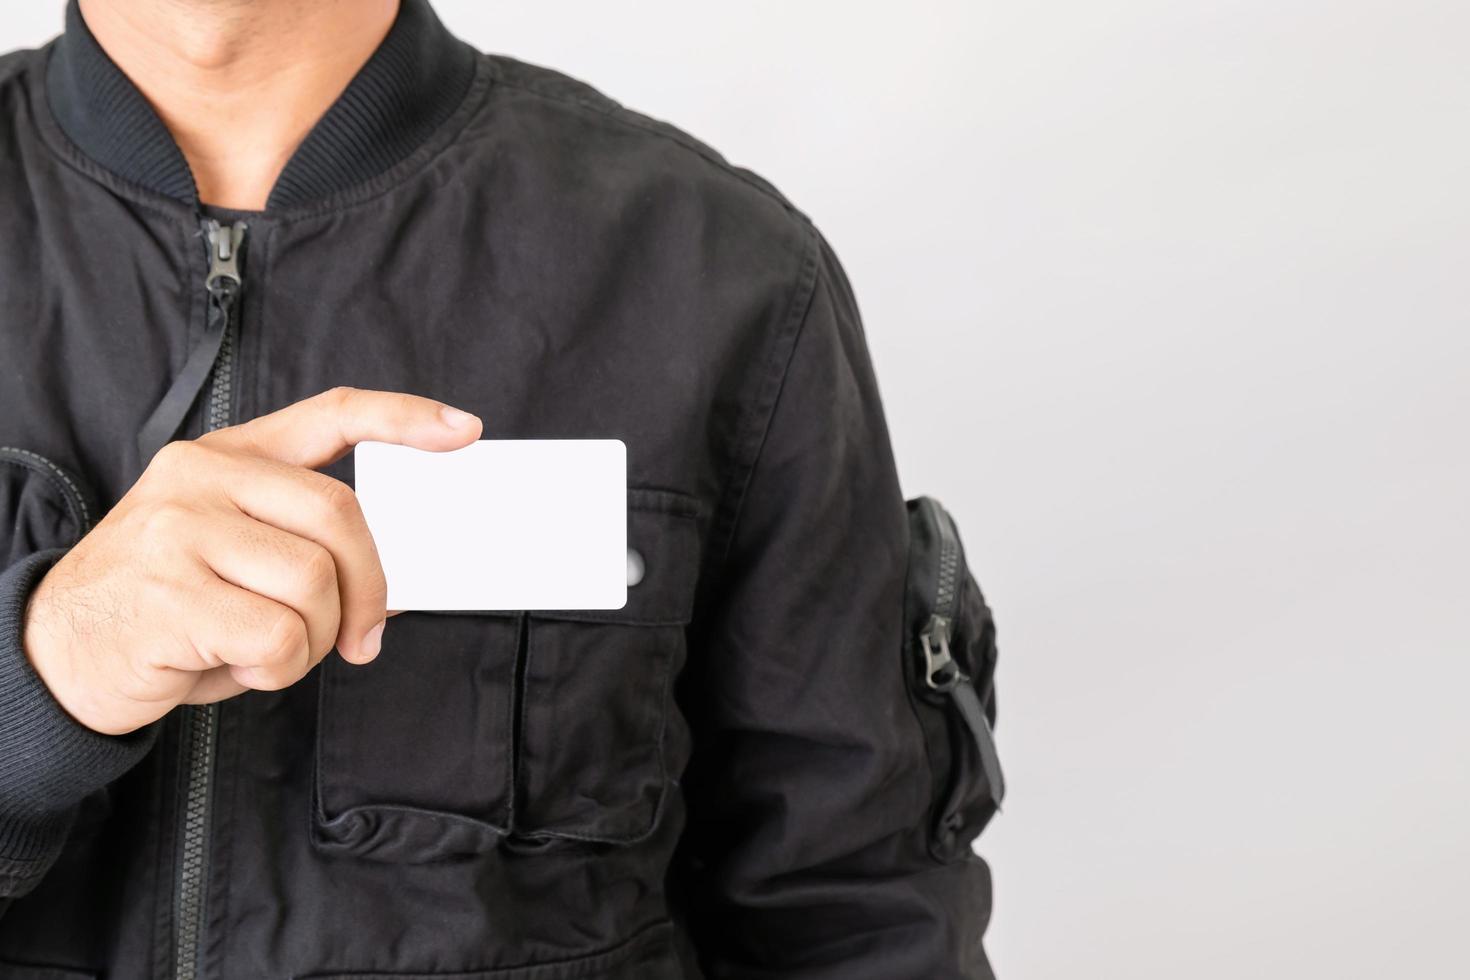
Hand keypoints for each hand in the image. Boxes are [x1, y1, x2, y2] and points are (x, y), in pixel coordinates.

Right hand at [20, 386, 481, 734]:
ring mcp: (181, 532)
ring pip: (315, 584)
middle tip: (361, 636)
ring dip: (316, 640)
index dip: (403, 420)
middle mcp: (202, 479)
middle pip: (341, 517)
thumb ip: (300, 544)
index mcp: (226, 457)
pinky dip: (279, 668)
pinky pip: (280, 636)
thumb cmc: (164, 605)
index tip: (461, 430)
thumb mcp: (229, 551)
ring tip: (265, 649)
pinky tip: (236, 664)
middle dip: (368, 588)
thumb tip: (382, 589)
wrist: (55, 655)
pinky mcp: (171, 595)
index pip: (330, 414)